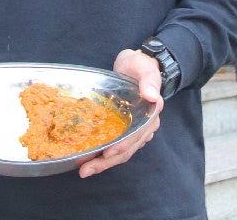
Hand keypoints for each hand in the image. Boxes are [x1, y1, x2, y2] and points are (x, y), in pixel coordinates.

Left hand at [80, 49, 163, 177]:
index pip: (137, 136)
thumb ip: (149, 81)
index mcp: (150, 115)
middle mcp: (144, 127)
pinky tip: (86, 159)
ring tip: (83, 170)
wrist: (136, 66)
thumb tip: (153, 96)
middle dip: (106, 162)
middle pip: (126, 149)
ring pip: (119, 151)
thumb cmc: (141, 67)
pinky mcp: (123, 128)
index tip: (107, 153)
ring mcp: (133, 129)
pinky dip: (101, 154)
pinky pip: (113, 144)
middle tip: (85, 170)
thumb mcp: (145, 69)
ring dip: (102, 162)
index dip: (123, 146)